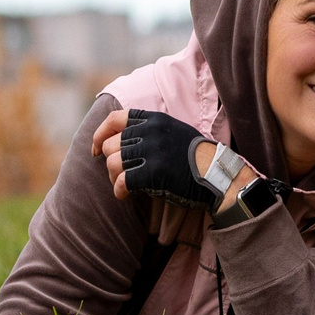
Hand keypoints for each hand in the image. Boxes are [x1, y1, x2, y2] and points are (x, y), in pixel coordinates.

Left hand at [97, 108, 222, 204]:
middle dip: (109, 163)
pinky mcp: (154, 172)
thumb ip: (150, 130)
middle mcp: (151, 131)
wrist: (218, 174)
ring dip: (114, 178)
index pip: (115, 119)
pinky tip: (125, 195)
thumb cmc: (196, 157)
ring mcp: (153, 151)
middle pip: (110, 145)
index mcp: (155, 119)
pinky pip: (122, 181)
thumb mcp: (173, 131)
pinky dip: (119, 191)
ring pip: (113, 163)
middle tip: (118, 175)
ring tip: (123, 186)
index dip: (100, 134)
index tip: (96, 149)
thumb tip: (119, 141)